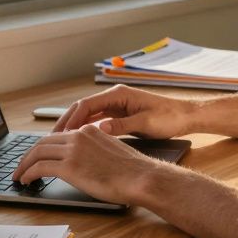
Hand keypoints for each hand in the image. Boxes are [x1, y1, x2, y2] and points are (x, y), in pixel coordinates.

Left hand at [12, 122, 168, 204]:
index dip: (44, 147)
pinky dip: (29, 173)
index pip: (58, 135)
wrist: (141, 177)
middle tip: (21, 166)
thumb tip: (84, 162)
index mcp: (89, 130)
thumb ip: (94, 151)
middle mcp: (78, 136)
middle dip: (29, 155)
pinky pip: (40, 167)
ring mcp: (73, 150)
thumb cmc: (132, 171)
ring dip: (24, 165)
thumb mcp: (111, 152)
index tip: (37, 156)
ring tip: (19, 176)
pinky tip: (26, 181)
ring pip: (38, 152)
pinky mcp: (69, 166)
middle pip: (43, 142)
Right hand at [53, 84, 196, 138]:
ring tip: (59, 142)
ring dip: (74, 126)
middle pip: (82, 108)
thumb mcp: (146, 124)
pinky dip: (85, 130)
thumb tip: (99, 129)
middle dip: (66, 122)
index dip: (71, 118)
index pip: (86, 104)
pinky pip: (96, 121)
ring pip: (87, 115)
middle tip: (51, 138)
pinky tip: (78, 142)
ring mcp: (116, 105)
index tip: (59, 133)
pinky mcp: (119, 115)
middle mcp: (114, 97)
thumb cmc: (169, 118)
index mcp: (118, 95)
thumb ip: (121, 126)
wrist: (186, 117)